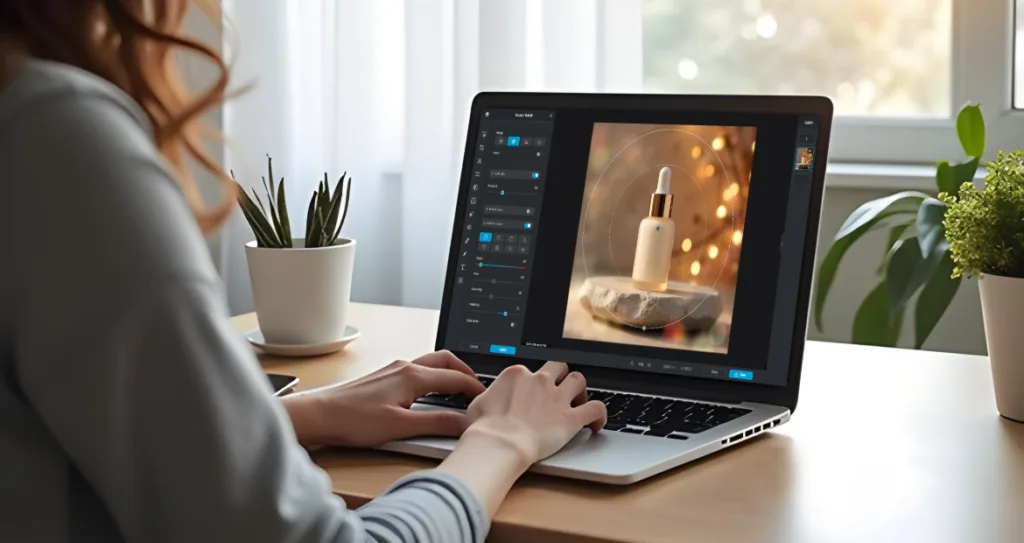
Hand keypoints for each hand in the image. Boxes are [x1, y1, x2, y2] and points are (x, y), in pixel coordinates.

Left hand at [281, 350, 485, 447]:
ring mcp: (392, 370)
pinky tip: (429, 395)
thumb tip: (464, 423)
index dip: (475, 389)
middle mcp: (404, 367)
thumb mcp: (400, 426)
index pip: (455, 378)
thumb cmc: (353, 420)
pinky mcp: (383, 378)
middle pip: (445, 362)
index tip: (488, 400)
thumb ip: (436, 423)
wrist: (318, 416)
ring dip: (448, 374)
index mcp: (412, 375)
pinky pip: (417, 371)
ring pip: (430, 364)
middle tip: (477, 389)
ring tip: (458, 392)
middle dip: (465, 373)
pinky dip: (432, 378)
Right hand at [465, 361, 606, 464]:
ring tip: (577, 403)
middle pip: (558, 367)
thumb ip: (488, 398)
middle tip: (558, 392)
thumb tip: (486, 402)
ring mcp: (557, 398)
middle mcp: (540, 381)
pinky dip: (600, 415)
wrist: (499, 444)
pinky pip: (596, 408)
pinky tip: (597, 424)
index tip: (530, 398)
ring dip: (580, 390)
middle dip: (560, 377)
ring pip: (579, 380)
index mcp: (517, 375)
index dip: (532, 385)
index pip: (530, 371)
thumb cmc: (485, 429)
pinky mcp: (571, 418)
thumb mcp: (477, 405)